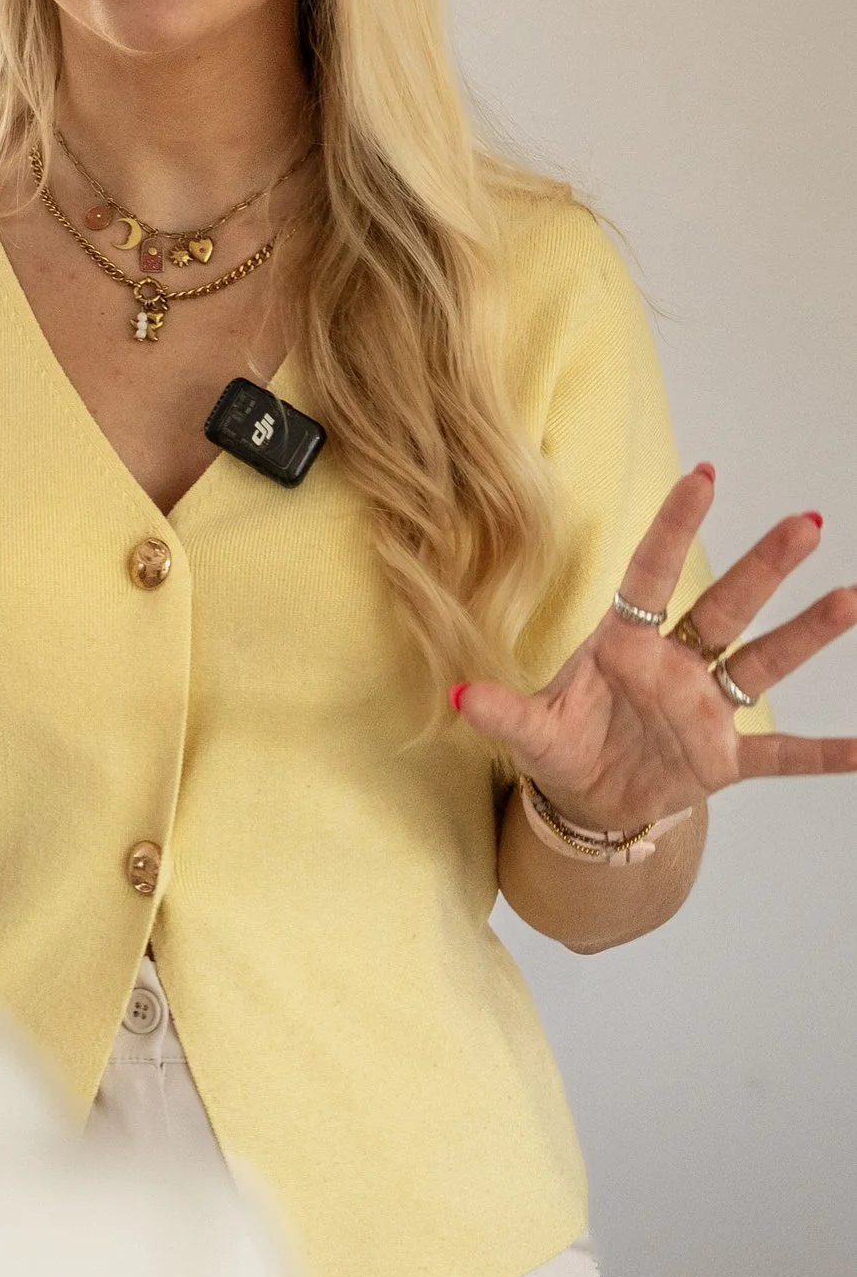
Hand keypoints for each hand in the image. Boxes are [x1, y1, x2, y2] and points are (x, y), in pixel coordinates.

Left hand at [455, 466, 856, 832]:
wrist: (587, 802)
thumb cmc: (563, 744)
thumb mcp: (530, 731)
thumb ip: (503, 713)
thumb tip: (459, 697)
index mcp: (624, 644)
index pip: (652, 574)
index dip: (676, 527)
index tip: (704, 474)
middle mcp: (674, 667)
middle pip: (726, 606)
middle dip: (764, 566)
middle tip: (807, 521)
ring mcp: (705, 710)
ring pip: (762, 662)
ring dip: (805, 633)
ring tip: (849, 599)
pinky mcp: (723, 759)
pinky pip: (780, 755)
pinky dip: (820, 754)